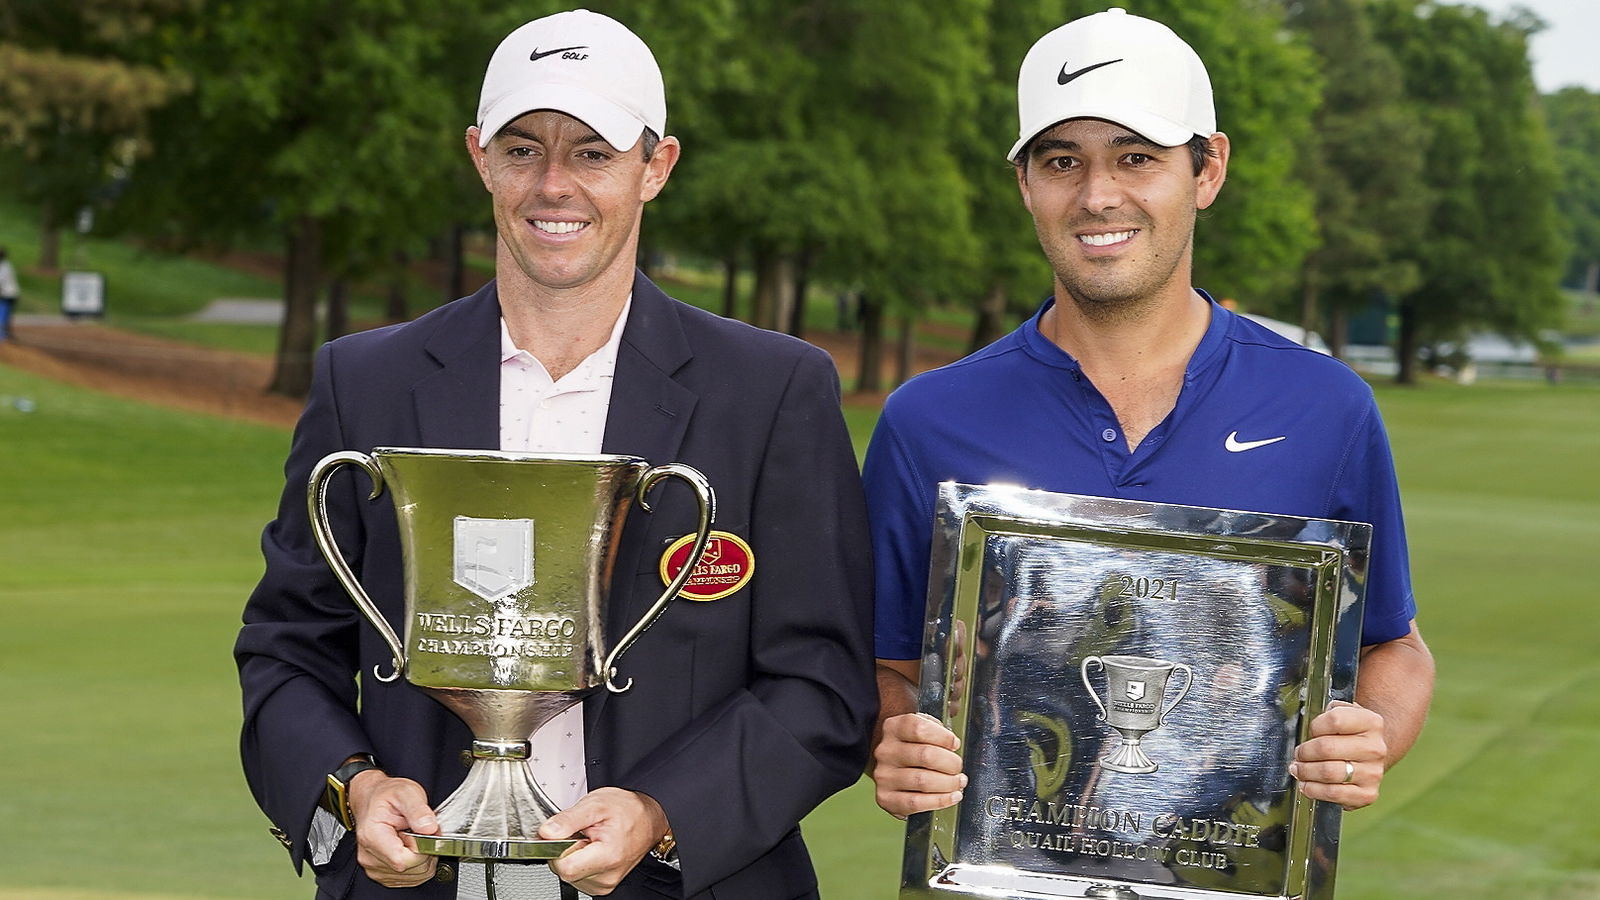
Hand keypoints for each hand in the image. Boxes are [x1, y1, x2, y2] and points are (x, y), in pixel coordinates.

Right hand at [347, 769, 439, 886]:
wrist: (372, 799)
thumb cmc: (386, 796)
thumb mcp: (406, 792)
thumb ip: (418, 810)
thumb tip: (429, 828)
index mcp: (372, 836)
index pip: (404, 860)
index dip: (423, 848)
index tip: (425, 832)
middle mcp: (369, 856)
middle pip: (410, 870)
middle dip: (426, 852)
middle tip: (421, 831)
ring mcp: (374, 867)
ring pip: (413, 877)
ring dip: (423, 859)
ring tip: (415, 837)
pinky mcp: (381, 873)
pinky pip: (410, 879)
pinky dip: (418, 865)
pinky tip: (411, 847)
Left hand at [540, 787, 668, 894]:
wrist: (648, 819)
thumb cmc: (627, 810)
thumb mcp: (596, 804)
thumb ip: (568, 819)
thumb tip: (546, 833)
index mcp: (608, 856)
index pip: (565, 867)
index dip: (557, 849)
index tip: (565, 834)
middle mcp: (607, 876)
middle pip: (565, 872)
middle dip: (566, 850)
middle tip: (582, 833)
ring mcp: (605, 883)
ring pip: (570, 875)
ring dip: (573, 856)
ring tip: (590, 839)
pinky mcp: (603, 885)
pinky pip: (578, 877)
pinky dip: (579, 862)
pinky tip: (592, 849)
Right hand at [871, 712, 965, 817]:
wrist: (885, 767)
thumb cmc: (909, 746)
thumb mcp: (919, 727)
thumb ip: (936, 729)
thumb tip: (953, 744)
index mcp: (894, 728)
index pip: (920, 729)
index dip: (944, 737)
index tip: (954, 744)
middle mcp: (886, 751)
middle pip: (926, 756)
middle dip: (951, 763)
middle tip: (957, 767)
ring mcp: (884, 776)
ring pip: (923, 781)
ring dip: (949, 784)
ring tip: (957, 782)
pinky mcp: (885, 798)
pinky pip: (916, 803)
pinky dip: (940, 801)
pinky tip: (951, 797)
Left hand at [1289, 700, 1387, 809]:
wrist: (1370, 755)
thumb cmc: (1348, 733)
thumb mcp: (1342, 713)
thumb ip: (1327, 712)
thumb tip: (1304, 721)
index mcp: (1371, 722)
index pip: (1335, 720)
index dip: (1315, 726)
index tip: (1310, 731)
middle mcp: (1375, 748)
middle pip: (1327, 748)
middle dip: (1304, 752)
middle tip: (1298, 754)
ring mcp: (1373, 773)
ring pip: (1328, 772)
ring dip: (1306, 771)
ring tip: (1298, 769)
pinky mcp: (1368, 794)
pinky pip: (1334, 793)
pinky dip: (1314, 790)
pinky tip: (1306, 785)